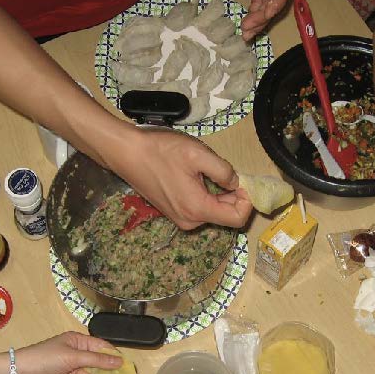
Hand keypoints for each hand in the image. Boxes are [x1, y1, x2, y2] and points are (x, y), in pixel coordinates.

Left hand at [15, 332, 121, 373]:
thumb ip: (96, 361)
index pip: (100, 347)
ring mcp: (69, 368)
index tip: (126, 367)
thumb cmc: (47, 358)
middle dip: (107, 373)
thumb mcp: (73, 357)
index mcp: (77, 341)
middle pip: (96, 363)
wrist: (20, 373)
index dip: (113, 356)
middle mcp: (75, 353)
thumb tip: (119, 361)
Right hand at [114, 128, 251, 229]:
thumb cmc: (161, 152)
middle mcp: (190, 221)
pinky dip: (206, 195)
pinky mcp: (174, 213)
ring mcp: (180, 219)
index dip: (247, 200)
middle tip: (227, 172)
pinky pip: (199, 209)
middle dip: (234, 196)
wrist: (128, 154)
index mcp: (198, 209)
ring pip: (213, 211)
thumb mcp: (198, 154)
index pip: (237, 219)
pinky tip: (195, 176)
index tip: (243, 181)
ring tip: (206, 171)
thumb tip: (236, 183)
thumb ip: (223, 170)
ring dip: (219, 194)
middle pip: (226, 216)